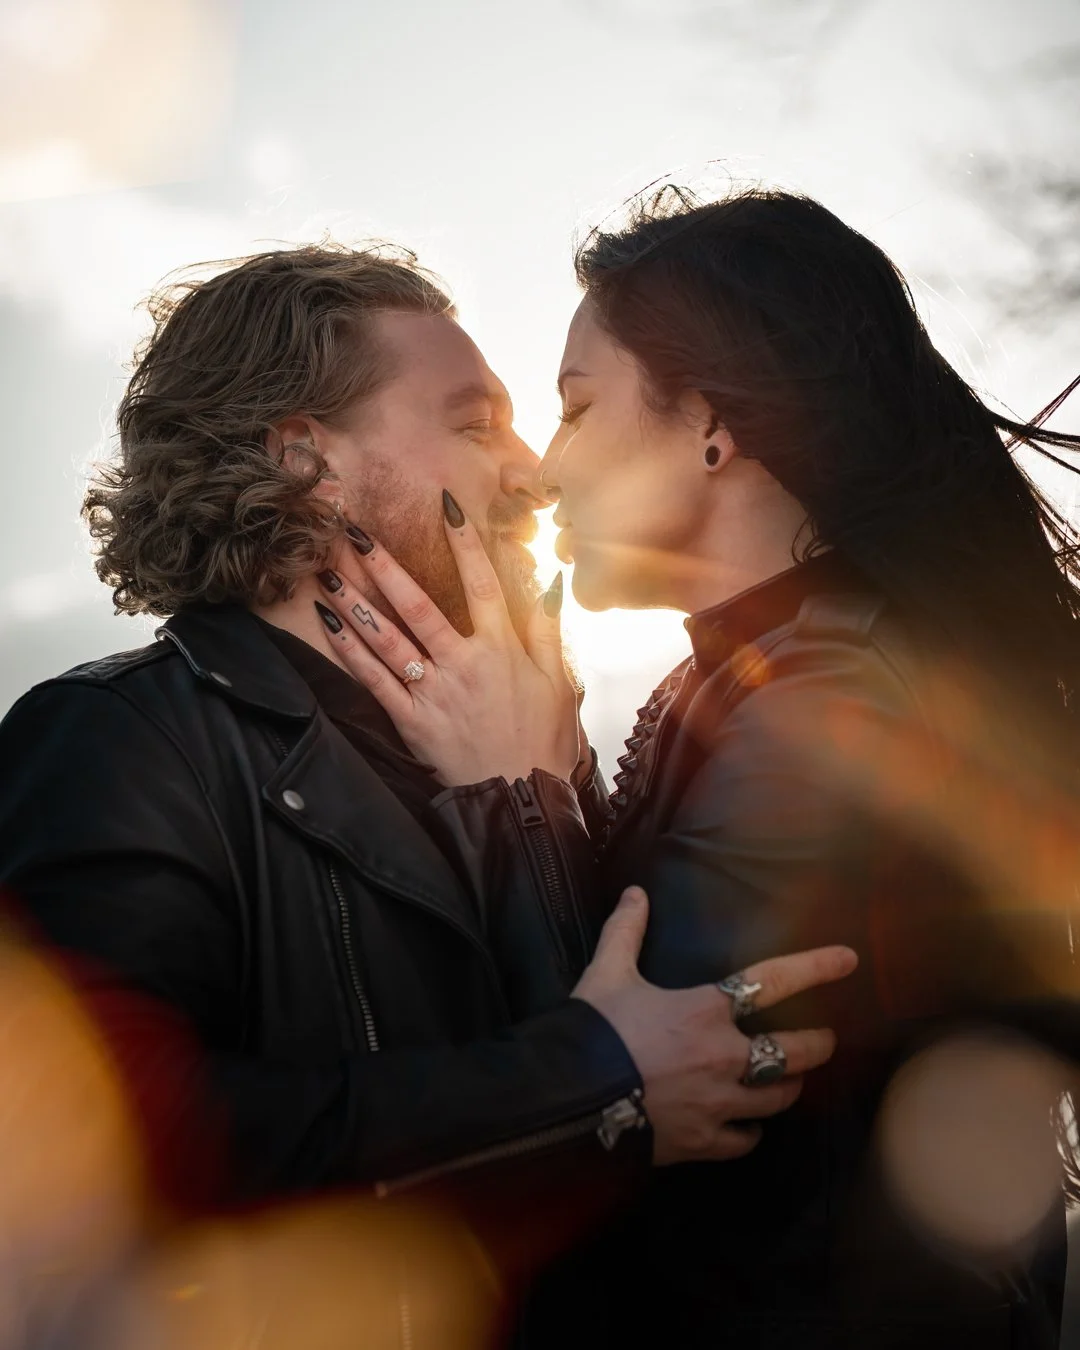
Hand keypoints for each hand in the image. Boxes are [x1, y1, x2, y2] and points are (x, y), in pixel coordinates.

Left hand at [314, 501, 578, 785]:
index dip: (465, 542)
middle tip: (354, 531)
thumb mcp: (559, 683)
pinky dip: (349, 651)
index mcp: (502, 650)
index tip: (446, 505)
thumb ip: (548, 630)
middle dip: (384, 565)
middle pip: (419, 604)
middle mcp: (464, 664)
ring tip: (327, 569)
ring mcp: (433, 693)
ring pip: (387, 638)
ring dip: (354, 601)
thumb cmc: (545, 744)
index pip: (483, 584)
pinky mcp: (412, 722)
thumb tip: (548, 582)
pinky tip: (327, 623)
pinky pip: (373, 680)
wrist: (523, 804)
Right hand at [573, 886, 856, 1164]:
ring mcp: (717, 1104)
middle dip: (817, 1045)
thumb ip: (625, 931)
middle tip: (825, 1041)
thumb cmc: (593, 1030)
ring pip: (779, 1098)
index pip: (772, 982)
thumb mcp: (607, 973)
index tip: (849, 960)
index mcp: (705, 1010)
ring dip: (790, 1087)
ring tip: (793, 1081)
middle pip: (794, 1052)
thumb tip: (635, 892)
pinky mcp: (702, 1143)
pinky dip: (751, 1133)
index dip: (815, 967)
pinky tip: (749, 1129)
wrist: (568, 1099)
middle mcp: (724, 1057)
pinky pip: (745, 1141)